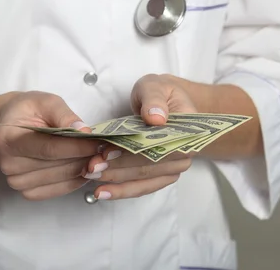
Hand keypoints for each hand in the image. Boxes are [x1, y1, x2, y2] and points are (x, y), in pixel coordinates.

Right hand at [0, 91, 102, 200]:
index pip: (50, 149)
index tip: (99, 142)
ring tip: (98, 156)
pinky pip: (57, 191)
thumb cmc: (30, 110)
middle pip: (57, 166)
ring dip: (83, 169)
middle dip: (85, 157)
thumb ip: (64, 115)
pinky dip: (75, 181)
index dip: (77, 147)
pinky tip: (84, 168)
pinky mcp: (28, 191)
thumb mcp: (46, 102)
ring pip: (60, 179)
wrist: (14, 125)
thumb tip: (84, 130)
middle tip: (107, 149)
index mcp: (9, 140)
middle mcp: (9, 165)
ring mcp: (17, 181)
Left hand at [83, 74, 196, 200]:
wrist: (163, 102)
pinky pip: (142, 187)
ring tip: (91, 178)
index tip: (107, 153)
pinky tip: (102, 192)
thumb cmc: (159, 93)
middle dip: (118, 169)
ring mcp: (173, 167)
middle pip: (150, 167)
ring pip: (144, 181)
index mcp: (188, 131)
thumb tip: (156, 118)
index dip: (134, 153)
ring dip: (117, 182)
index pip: (160, 147)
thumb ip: (154, 99)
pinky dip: (122, 191)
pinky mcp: (160, 175)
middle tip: (91, 167)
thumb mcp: (155, 87)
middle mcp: (184, 154)